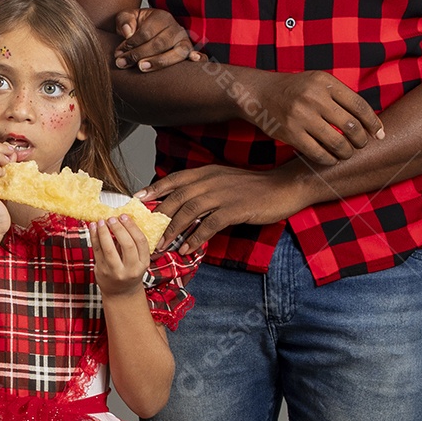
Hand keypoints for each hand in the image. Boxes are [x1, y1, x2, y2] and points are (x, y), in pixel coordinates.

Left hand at [90, 215, 150, 296]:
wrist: (120, 294)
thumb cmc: (129, 271)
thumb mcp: (138, 260)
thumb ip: (133, 243)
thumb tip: (122, 219)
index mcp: (143, 263)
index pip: (141, 242)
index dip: (132, 227)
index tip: (124, 216)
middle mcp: (131, 269)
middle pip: (127, 245)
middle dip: (119, 228)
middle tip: (112, 218)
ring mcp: (115, 272)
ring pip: (109, 249)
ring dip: (104, 232)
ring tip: (101, 221)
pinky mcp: (102, 271)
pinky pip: (97, 251)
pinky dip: (94, 237)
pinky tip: (93, 227)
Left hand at [113, 8, 205, 70]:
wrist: (148, 29)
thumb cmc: (137, 25)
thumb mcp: (127, 18)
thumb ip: (124, 21)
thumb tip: (128, 32)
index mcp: (161, 16)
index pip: (146, 32)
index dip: (131, 44)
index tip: (118, 53)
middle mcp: (175, 27)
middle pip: (159, 43)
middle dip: (139, 54)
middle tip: (123, 63)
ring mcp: (185, 40)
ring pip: (177, 52)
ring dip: (159, 62)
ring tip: (142, 68)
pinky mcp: (189, 52)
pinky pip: (199, 54)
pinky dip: (199, 58)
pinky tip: (194, 60)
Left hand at [136, 162, 308, 253]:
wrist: (282, 187)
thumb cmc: (253, 186)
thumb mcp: (225, 179)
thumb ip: (205, 186)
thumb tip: (184, 200)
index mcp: (207, 172)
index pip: (175, 178)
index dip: (155, 187)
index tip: (138, 198)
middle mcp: (211, 180)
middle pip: (178, 196)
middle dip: (160, 214)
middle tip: (146, 231)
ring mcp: (223, 193)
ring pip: (190, 210)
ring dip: (174, 229)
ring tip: (163, 245)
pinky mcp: (235, 209)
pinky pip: (210, 224)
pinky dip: (196, 236)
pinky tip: (188, 248)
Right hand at [240, 70, 384, 164]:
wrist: (260, 93)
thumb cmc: (296, 89)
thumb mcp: (318, 82)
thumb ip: (342, 96)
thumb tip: (371, 122)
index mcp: (325, 82)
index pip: (359, 105)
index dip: (373, 123)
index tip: (379, 134)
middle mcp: (314, 98)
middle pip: (351, 126)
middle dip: (361, 140)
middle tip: (361, 144)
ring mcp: (301, 116)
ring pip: (337, 143)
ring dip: (347, 152)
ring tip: (347, 153)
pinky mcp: (291, 133)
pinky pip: (318, 153)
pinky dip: (329, 159)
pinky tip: (331, 158)